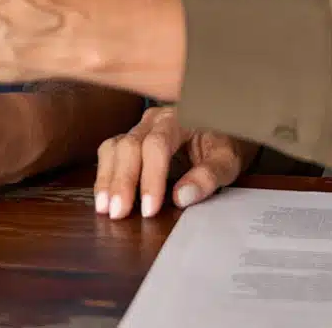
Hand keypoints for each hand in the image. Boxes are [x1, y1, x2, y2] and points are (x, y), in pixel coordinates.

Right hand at [95, 105, 256, 219]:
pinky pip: (110, 153)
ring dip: (107, 179)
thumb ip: (209, 176)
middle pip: (130, 145)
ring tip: (104, 208)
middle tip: (118, 213)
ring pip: (114, 147)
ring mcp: (139, 128)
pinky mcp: (131, 140)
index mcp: (179, 119)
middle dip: (122, 180)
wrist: (223, 128)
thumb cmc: (224, 144)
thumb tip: (181, 197)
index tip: (149, 209)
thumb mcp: (227, 160)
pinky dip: (104, 176)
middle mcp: (154, 120)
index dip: (151, 177)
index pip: (157, 145)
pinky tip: (103, 198)